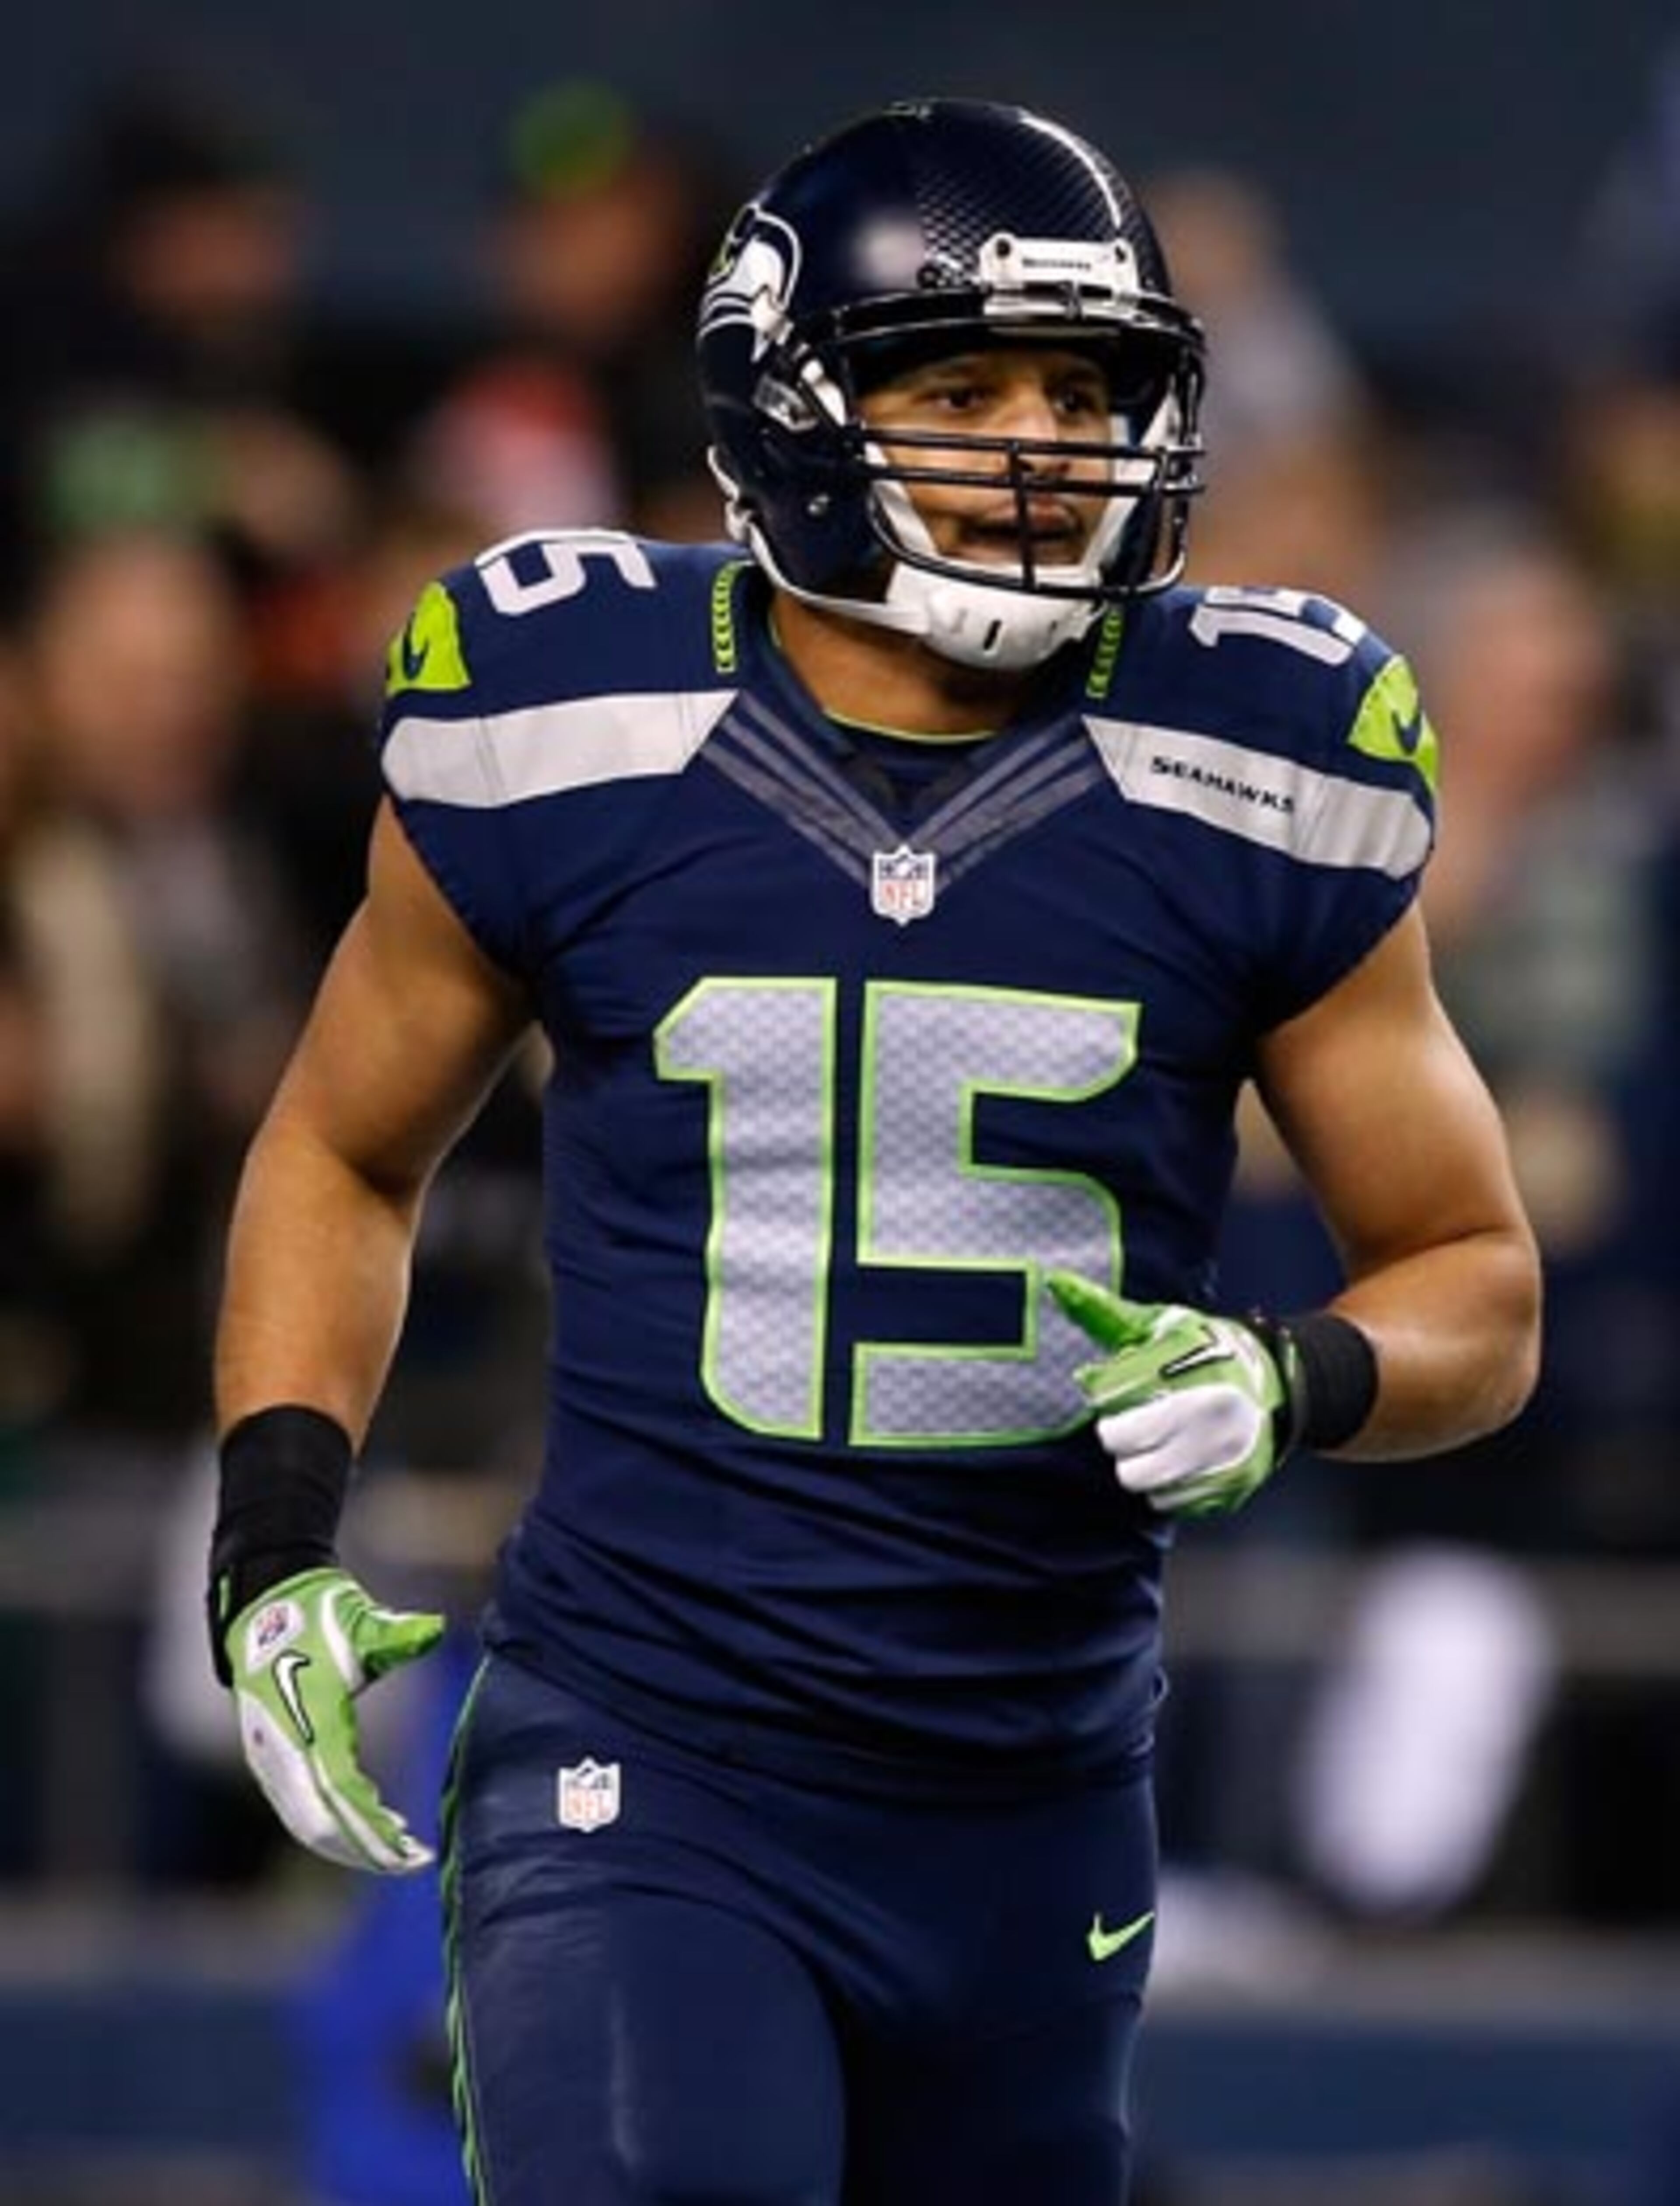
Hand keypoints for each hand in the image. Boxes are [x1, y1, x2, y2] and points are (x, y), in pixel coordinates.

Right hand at [224, 1566, 444, 1872]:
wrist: (265, 1607)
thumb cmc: (320, 1617)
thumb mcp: (361, 1622)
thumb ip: (396, 1633)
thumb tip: (434, 1628)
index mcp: (308, 1720)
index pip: (339, 1791)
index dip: (372, 1826)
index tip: (409, 1848)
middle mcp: (283, 1748)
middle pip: (321, 1821)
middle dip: (365, 1849)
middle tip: (413, 1861)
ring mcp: (271, 1758)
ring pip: (306, 1822)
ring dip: (349, 1843)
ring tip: (399, 1852)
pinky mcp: (270, 1761)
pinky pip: (298, 1809)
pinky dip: (331, 1827)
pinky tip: (370, 1824)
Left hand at [1046, 1270, 1292, 1515]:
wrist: (1277, 1387)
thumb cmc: (1204, 1351)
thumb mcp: (1160, 1325)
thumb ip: (1104, 1313)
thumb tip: (1056, 1283)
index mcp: (1184, 1365)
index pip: (1106, 1393)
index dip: (1103, 1391)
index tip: (1117, 1385)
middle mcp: (1203, 1411)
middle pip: (1118, 1441)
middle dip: (1117, 1430)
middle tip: (1135, 1417)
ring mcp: (1219, 1454)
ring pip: (1138, 1478)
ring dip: (1139, 1461)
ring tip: (1158, 1440)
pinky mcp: (1227, 1488)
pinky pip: (1167, 1502)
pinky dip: (1165, 1486)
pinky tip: (1180, 1460)